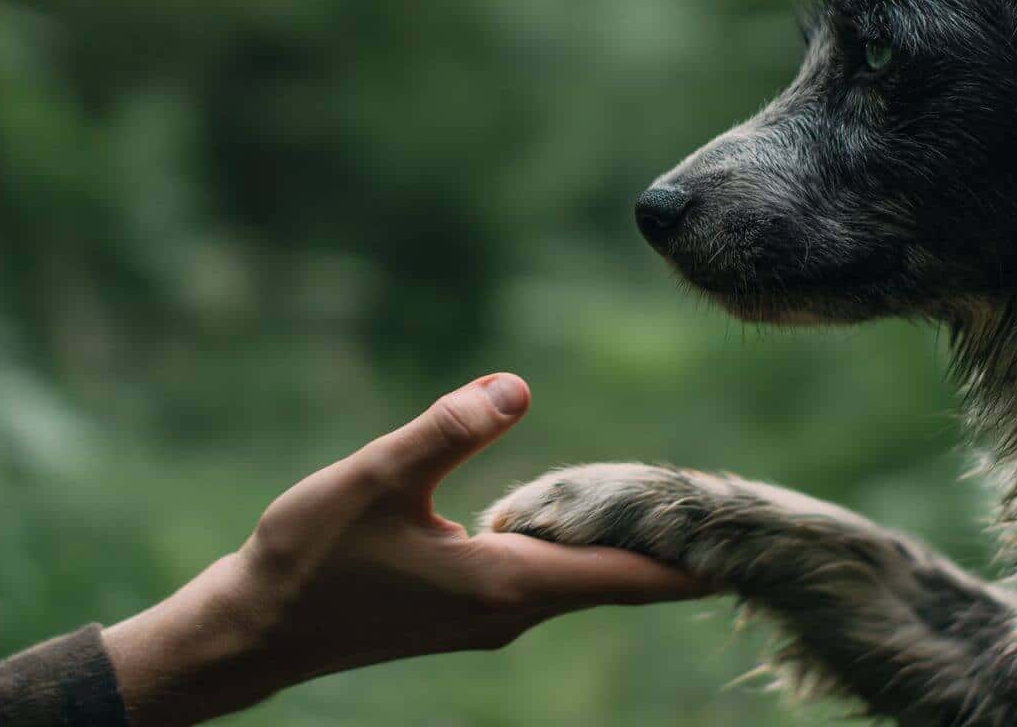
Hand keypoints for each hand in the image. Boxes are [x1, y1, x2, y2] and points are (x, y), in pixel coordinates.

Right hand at [101, 373, 708, 723]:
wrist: (257, 630)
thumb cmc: (310, 558)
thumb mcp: (375, 480)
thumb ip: (446, 431)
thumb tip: (517, 387)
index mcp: (505, 582)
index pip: (629, 576)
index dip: (695, 559)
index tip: (759, 545)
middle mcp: (511, 607)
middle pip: (619, 576)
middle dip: (675, 541)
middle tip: (741, 500)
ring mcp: (490, 612)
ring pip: (583, 574)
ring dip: (626, 539)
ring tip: (686, 499)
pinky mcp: (467, 604)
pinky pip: (548, 572)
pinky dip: (579, 542)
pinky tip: (585, 509)